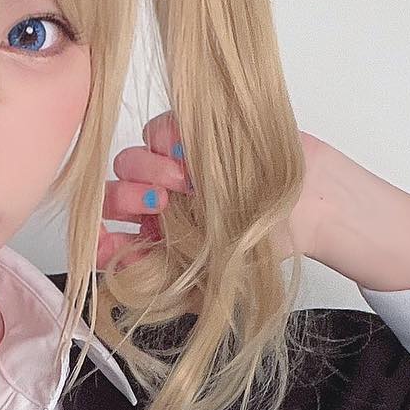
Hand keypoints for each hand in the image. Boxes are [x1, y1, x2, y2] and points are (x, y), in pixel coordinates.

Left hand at [98, 111, 334, 269]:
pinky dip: (167, 140)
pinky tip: (188, 157)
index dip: (97, 237)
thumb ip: (165, 280)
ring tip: (181, 181)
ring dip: (147, 169)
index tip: (102, 240)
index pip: (110, 236)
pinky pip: (160, 129)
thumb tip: (119, 271)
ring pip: (131, 159)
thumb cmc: (267, 244)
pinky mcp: (190, 134)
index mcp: (159, 237)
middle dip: (122, 198)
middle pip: (113, 192)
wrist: (311, 206)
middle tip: (156, 204)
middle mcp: (160, 202)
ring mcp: (172, 167)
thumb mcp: (213, 278)